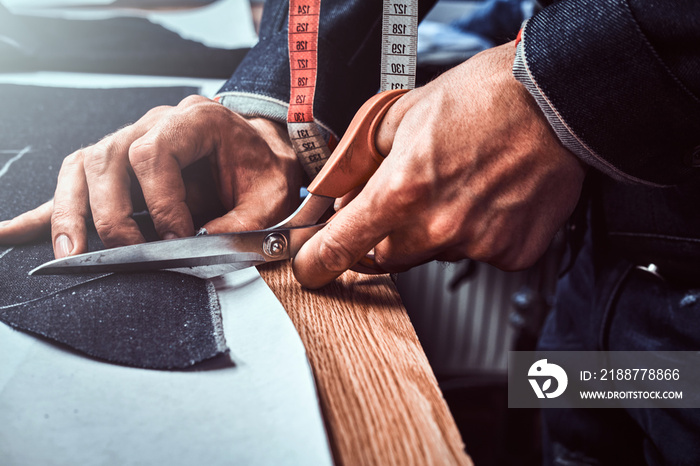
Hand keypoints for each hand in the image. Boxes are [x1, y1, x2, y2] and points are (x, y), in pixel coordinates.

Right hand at [0, 95, 303, 258]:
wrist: (263, 155)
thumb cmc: (265, 172)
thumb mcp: (271, 196)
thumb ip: (244, 222)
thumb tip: (199, 251)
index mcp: (196, 120)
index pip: (154, 152)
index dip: (159, 199)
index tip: (177, 236)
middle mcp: (155, 124)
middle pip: (108, 157)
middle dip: (112, 214)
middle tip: (129, 252)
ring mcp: (130, 140)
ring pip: (82, 167)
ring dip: (70, 213)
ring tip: (68, 253)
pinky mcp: (117, 167)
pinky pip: (74, 182)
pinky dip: (45, 211)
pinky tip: (9, 233)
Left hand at [293, 41, 586, 287]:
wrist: (556, 100)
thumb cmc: (481, 98)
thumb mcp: (397, 115)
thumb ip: (351, 161)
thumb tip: (326, 193)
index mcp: (403, 188)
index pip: (342, 246)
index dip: (318, 262)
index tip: (311, 268)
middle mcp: (439, 225)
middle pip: (386, 256)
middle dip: (386, 232)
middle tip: (411, 192)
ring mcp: (479, 244)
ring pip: (433, 254)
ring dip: (434, 230)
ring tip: (459, 184)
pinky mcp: (512, 253)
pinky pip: (475, 254)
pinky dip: (474, 233)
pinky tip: (488, 197)